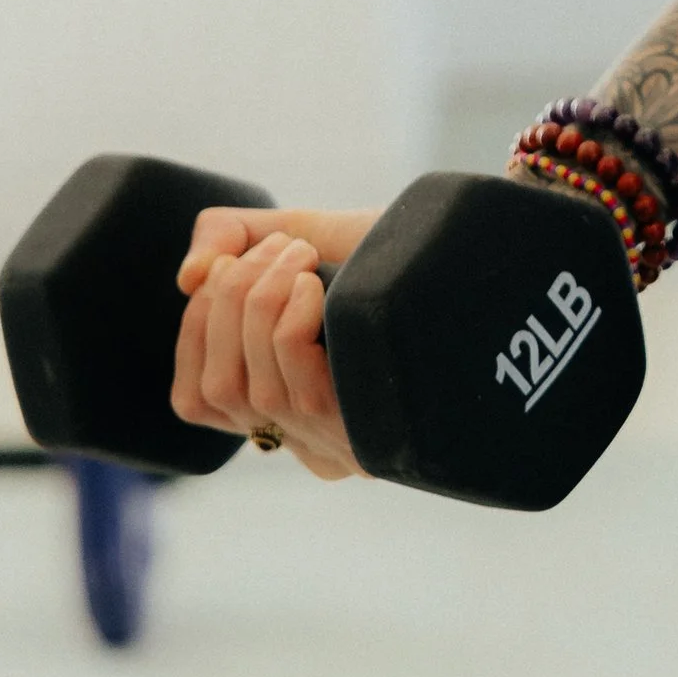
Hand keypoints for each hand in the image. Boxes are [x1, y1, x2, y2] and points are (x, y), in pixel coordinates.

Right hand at [171, 202, 379, 481]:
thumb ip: (236, 237)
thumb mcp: (304, 234)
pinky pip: (296, 391)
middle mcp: (311, 441)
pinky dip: (287, 322)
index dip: (194, 328)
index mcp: (289, 411)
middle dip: (225, 304)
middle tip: (278, 247)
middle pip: (216, 391)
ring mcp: (343, 442)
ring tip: (301, 255)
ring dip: (257, 302)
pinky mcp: (376, 431)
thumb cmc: (400, 251)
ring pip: (248, 390)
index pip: (197, 400)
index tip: (224, 268)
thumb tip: (189, 278)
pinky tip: (315, 284)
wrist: (488, 250)